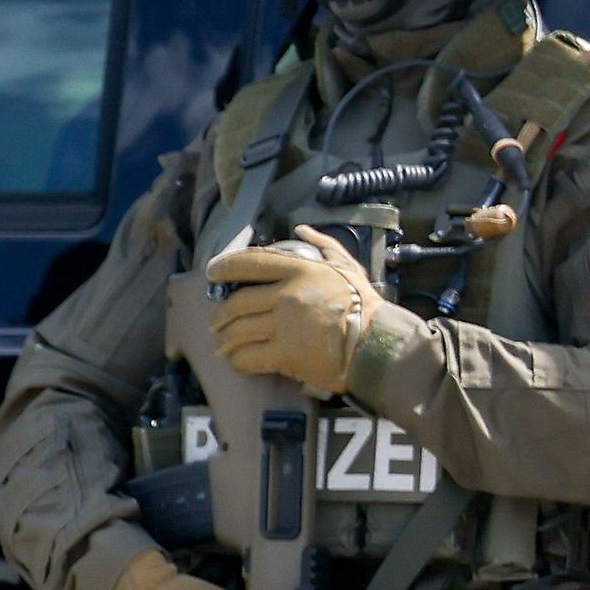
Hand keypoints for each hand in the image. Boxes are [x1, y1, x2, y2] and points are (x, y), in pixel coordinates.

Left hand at [206, 227, 379, 394]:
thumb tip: (300, 229)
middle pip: (237, 303)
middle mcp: (287, 295)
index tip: (211, 274)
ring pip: (238, 331)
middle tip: (216, 322)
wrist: (377, 344)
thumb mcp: (348, 266)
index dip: (225, 268)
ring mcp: (284, 325)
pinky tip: (237, 360)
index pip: (251, 263)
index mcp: (301, 270)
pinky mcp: (285, 354)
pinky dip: (238, 360)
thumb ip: (324, 244)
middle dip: (221, 315)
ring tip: (224, 344)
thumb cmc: (364, 305)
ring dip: (226, 339)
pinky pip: (248, 357)